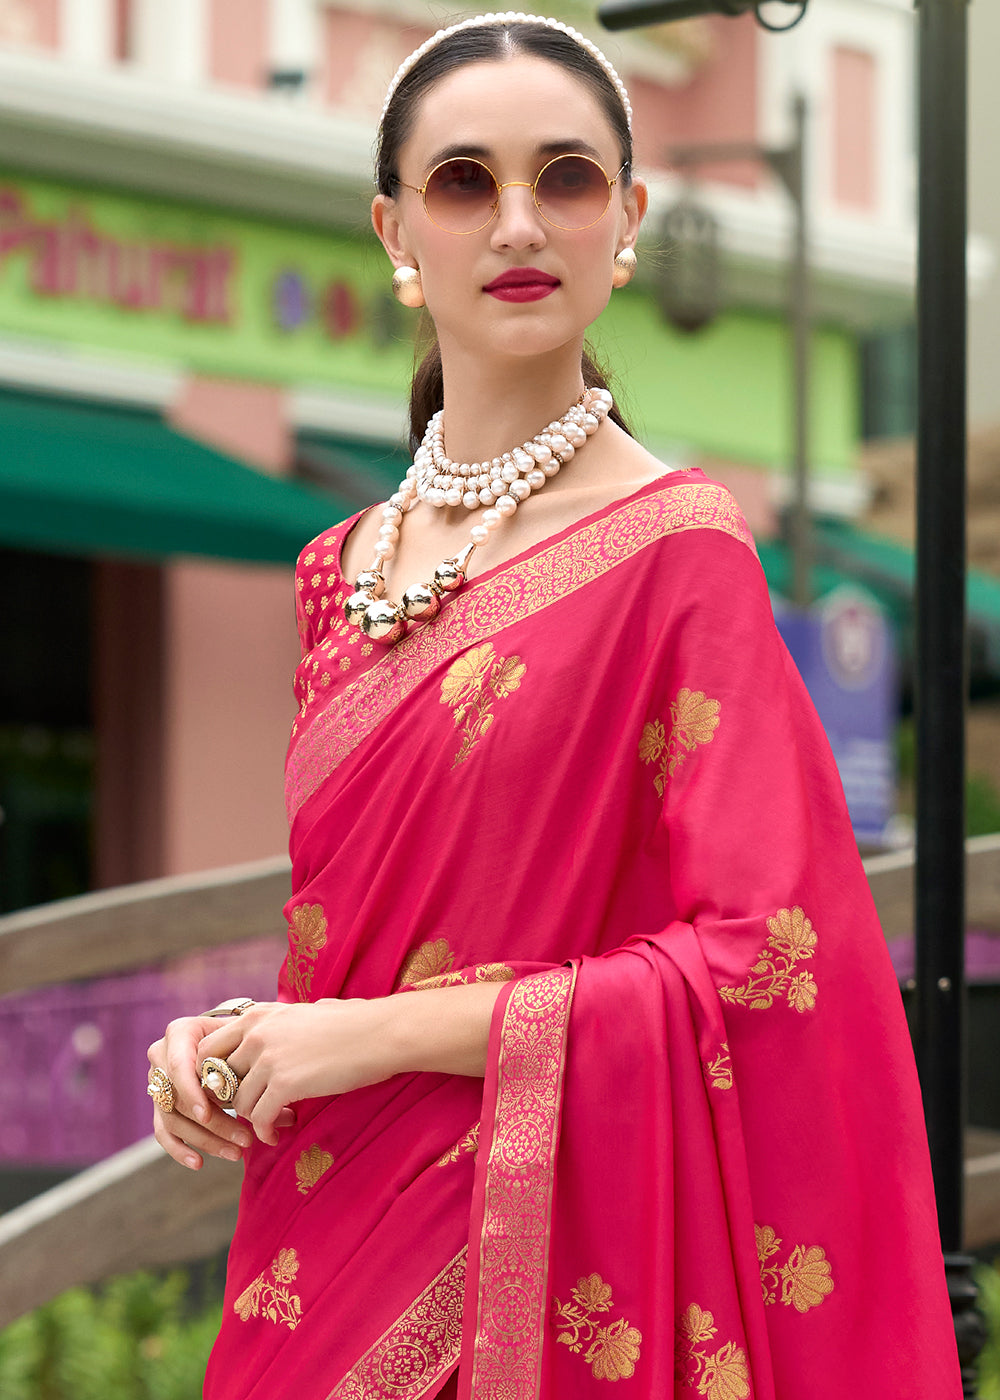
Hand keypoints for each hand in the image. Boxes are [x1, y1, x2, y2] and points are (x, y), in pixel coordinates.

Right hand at [147, 1015, 256, 1170]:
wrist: (231, 1036)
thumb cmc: (244, 1037)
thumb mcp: (248, 1043)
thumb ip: (256, 1072)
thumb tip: (288, 1117)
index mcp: (180, 1032)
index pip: (179, 1066)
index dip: (191, 1091)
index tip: (207, 1114)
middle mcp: (162, 1056)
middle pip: (179, 1098)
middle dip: (213, 1123)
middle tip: (244, 1140)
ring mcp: (158, 1082)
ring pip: (174, 1119)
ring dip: (205, 1140)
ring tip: (236, 1153)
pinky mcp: (161, 1105)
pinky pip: (164, 1132)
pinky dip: (179, 1149)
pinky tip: (199, 1162)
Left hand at [197, 999, 397, 1146]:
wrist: (381, 1032)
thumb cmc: (352, 1022)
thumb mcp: (303, 1013)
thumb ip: (277, 1025)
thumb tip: (269, 1036)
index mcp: (257, 1015)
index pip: (208, 1048)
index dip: (214, 1075)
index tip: (234, 1089)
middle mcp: (256, 1034)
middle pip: (217, 1079)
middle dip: (229, 1100)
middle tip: (250, 1110)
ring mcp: (268, 1059)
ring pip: (238, 1103)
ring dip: (253, 1119)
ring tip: (276, 1122)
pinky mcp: (285, 1084)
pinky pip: (259, 1119)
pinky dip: (266, 1131)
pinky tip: (279, 1133)